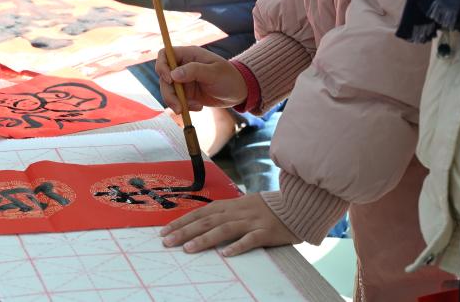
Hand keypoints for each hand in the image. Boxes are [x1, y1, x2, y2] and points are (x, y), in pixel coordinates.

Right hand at [154, 46, 246, 110]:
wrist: (239, 92)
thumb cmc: (230, 77)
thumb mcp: (214, 73)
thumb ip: (194, 71)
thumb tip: (173, 74)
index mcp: (189, 55)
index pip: (165, 54)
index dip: (162, 66)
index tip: (169, 80)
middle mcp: (183, 67)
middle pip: (163, 77)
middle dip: (168, 93)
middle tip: (178, 107)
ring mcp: (183, 81)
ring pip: (168, 91)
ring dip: (176, 102)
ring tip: (195, 107)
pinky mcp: (186, 94)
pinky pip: (177, 101)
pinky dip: (185, 107)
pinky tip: (199, 107)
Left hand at [161, 192, 298, 255]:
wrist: (295, 206)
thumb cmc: (266, 209)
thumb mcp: (242, 206)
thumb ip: (224, 213)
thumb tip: (201, 222)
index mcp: (230, 205)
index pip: (201, 212)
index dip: (182, 221)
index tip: (164, 231)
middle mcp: (237, 211)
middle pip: (207, 221)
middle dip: (185, 231)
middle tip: (167, 242)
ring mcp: (251, 221)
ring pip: (224, 229)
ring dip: (204, 239)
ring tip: (188, 248)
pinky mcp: (265, 232)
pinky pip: (250, 239)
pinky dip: (238, 246)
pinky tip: (226, 254)